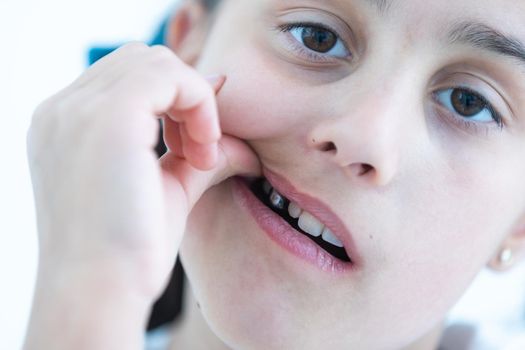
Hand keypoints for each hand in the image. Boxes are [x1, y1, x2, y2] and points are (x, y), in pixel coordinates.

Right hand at [27, 42, 260, 301]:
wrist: (101, 291)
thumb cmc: (128, 250)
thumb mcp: (165, 188)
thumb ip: (194, 152)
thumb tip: (236, 139)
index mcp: (66, 126)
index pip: (127, 80)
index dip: (174, 101)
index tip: (199, 142)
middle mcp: (63, 110)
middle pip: (141, 62)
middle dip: (183, 97)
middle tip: (198, 152)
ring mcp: (79, 108)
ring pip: (157, 62)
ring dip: (193, 101)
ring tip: (199, 156)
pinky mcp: (108, 115)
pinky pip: (169, 75)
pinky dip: (199, 103)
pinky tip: (201, 151)